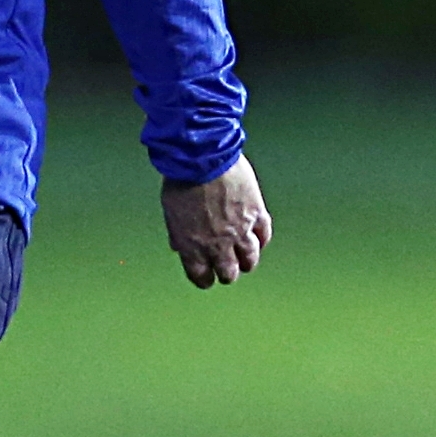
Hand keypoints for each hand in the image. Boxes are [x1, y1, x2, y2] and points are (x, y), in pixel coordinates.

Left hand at [160, 156, 270, 287]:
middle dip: (228, 273)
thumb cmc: (181, 179)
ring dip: (247, 261)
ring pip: (250, 259)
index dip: (205, 279)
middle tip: (228, 269)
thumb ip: (178, 233)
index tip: (207, 278)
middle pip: (229, 273)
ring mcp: (239, 230)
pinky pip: (264, 235)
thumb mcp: (171, 212)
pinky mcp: (256, 213)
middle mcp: (217, 243)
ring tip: (245, 259)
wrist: (201, 156)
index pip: (201, 276)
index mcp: (191, 245)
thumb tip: (179, 247)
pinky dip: (262, 240)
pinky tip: (259, 239)